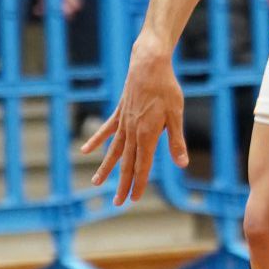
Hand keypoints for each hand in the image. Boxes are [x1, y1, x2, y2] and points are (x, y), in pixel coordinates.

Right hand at [83, 28, 188, 205]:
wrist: (149, 64)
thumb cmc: (166, 89)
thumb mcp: (176, 115)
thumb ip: (176, 141)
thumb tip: (182, 164)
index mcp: (147, 135)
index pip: (143, 165)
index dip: (138, 183)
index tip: (133, 199)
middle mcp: (132, 132)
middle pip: (127, 163)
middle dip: (123, 183)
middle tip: (118, 203)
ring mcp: (123, 122)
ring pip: (114, 150)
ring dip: (106, 168)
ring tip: (96, 183)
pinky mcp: (119, 112)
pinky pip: (106, 130)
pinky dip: (97, 140)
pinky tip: (86, 151)